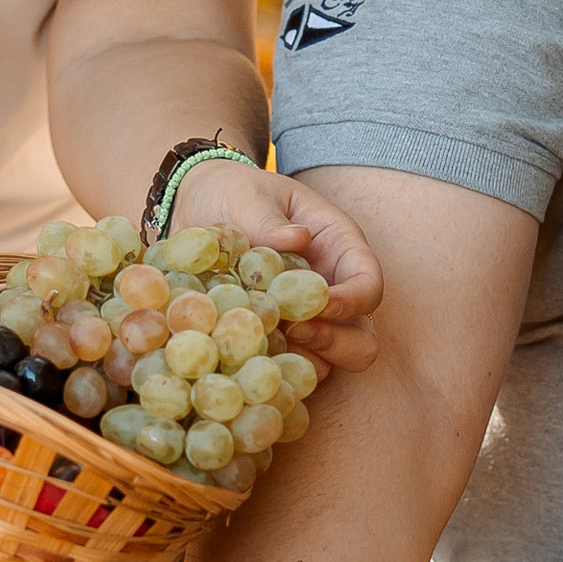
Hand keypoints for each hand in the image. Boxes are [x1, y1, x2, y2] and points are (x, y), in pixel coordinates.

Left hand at [171, 158, 382, 372]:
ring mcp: (304, 319)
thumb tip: (297, 239)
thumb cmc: (232, 192)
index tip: (316, 306)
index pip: (369, 283)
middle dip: (335, 342)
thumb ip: (268, 219)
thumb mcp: (246, 195)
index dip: (352, 301)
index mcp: (337, 246)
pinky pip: (288, 368)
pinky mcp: (275, 337)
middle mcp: (330, 288)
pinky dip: (272, 369)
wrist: (194, 208)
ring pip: (329, 362)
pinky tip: (242, 354)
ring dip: (302, 361)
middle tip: (295, 332)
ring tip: (262, 342)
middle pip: (362, 337)